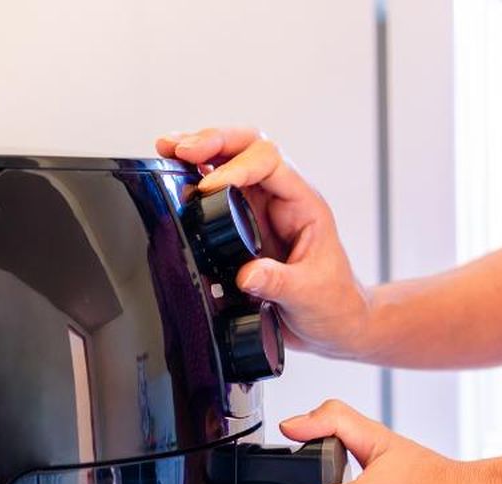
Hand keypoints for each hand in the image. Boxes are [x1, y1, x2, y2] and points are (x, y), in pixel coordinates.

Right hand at [155, 127, 372, 357]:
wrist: (333, 323)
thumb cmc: (333, 302)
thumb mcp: (310, 295)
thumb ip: (279, 283)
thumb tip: (246, 274)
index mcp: (304, 204)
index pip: (271, 163)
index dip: (238, 167)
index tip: (209, 186)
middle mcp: (282, 198)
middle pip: (249, 147)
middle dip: (215, 141)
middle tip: (181, 149)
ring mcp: (262, 208)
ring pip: (231, 161)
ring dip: (200, 151)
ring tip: (167, 149)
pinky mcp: (244, 224)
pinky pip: (218, 191)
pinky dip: (195, 178)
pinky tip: (174, 174)